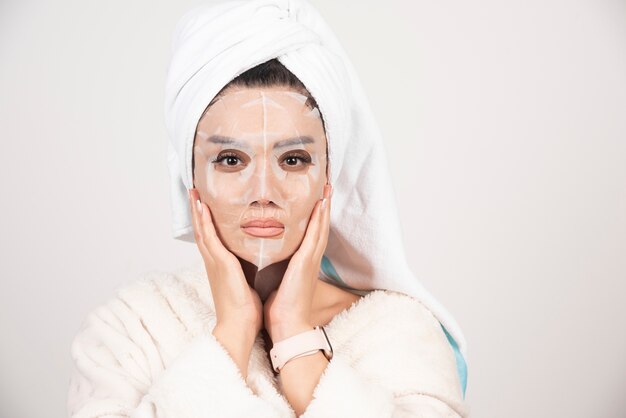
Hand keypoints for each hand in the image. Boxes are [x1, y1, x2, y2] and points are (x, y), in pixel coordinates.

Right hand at [188, 188, 262, 337]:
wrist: (238, 327)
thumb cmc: (245, 311)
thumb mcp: (248, 284)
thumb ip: (250, 271)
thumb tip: (261, 263)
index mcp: (220, 267)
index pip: (211, 239)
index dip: (206, 222)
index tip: (205, 205)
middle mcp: (214, 262)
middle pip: (202, 231)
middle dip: (198, 211)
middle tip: (195, 192)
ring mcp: (214, 262)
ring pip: (202, 230)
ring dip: (197, 210)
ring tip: (194, 192)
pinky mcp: (220, 263)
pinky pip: (209, 237)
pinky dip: (204, 221)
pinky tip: (202, 207)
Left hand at [264, 183, 332, 341]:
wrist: (286, 325)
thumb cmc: (280, 307)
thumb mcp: (277, 280)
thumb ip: (276, 266)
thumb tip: (264, 256)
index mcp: (303, 263)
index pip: (311, 234)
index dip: (315, 217)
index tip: (316, 199)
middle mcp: (310, 259)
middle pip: (320, 227)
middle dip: (323, 207)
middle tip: (326, 187)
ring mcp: (311, 260)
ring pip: (320, 228)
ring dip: (324, 208)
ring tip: (326, 190)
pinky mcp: (306, 263)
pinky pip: (315, 237)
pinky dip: (319, 220)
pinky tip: (321, 206)